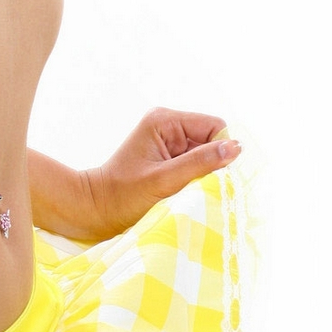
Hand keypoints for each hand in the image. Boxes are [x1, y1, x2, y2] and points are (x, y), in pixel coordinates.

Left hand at [81, 109, 240, 240]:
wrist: (96, 210)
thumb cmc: (122, 196)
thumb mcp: (163, 180)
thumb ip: (200, 163)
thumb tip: (236, 147)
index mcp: (165, 121)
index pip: (214, 127)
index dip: (221, 150)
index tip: (215, 178)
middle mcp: (169, 125)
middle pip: (212, 140)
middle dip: (213, 164)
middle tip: (200, 188)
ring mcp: (169, 142)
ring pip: (207, 154)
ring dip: (205, 174)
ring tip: (188, 192)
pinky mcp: (169, 159)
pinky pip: (197, 165)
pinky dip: (197, 180)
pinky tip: (185, 193)